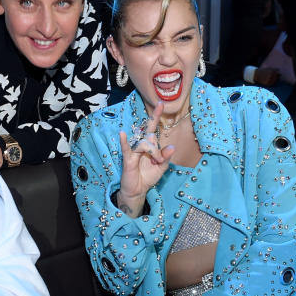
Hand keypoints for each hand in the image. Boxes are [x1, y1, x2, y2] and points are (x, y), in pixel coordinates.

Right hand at [117, 101, 174, 215]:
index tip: (161, 104)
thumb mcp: (161, 168)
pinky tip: (123, 134)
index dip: (156, 116)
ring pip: (144, 143)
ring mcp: (134, 151)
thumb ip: (166, 157)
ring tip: (156, 162)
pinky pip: (127, 149)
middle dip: (154, 124)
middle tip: (159, 119)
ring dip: (153, 152)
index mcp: (150, 146)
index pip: (152, 129)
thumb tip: (172, 147)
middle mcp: (141, 146)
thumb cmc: (148, 177)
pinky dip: (124, 141)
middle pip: (149, 132)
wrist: (138, 191)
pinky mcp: (128, 159)